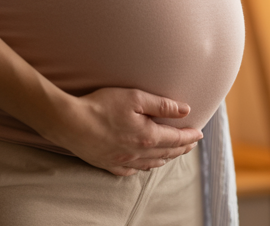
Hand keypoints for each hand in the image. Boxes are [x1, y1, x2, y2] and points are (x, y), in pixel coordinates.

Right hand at [45, 87, 202, 175]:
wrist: (70, 123)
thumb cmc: (102, 106)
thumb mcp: (135, 97)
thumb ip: (162, 105)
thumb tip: (185, 110)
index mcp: (148, 136)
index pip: (176, 138)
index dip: (190, 136)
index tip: (199, 133)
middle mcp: (138, 153)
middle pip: (166, 153)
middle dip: (181, 148)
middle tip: (191, 144)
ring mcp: (123, 161)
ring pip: (151, 164)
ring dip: (165, 158)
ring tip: (172, 154)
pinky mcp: (108, 164)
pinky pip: (131, 171)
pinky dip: (143, 167)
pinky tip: (144, 165)